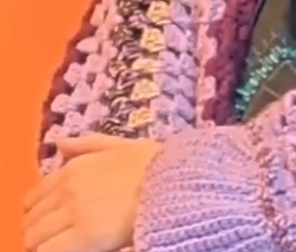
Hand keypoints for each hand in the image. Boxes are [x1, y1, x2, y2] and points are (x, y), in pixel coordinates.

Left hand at [23, 135, 161, 251]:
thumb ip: (87, 144)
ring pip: (34, 237)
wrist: (176, 181)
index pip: (34, 197)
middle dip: (39, 228)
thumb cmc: (153, 164)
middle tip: (58, 234)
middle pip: (30, 219)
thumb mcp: (120, 146)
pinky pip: (48, 251)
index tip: (53, 219)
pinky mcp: (85, 237)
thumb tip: (59, 143)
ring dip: (43, 242)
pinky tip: (69, 249)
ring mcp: (74, 213)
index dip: (39, 212)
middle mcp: (68, 189)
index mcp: (74, 168)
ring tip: (63, 242)